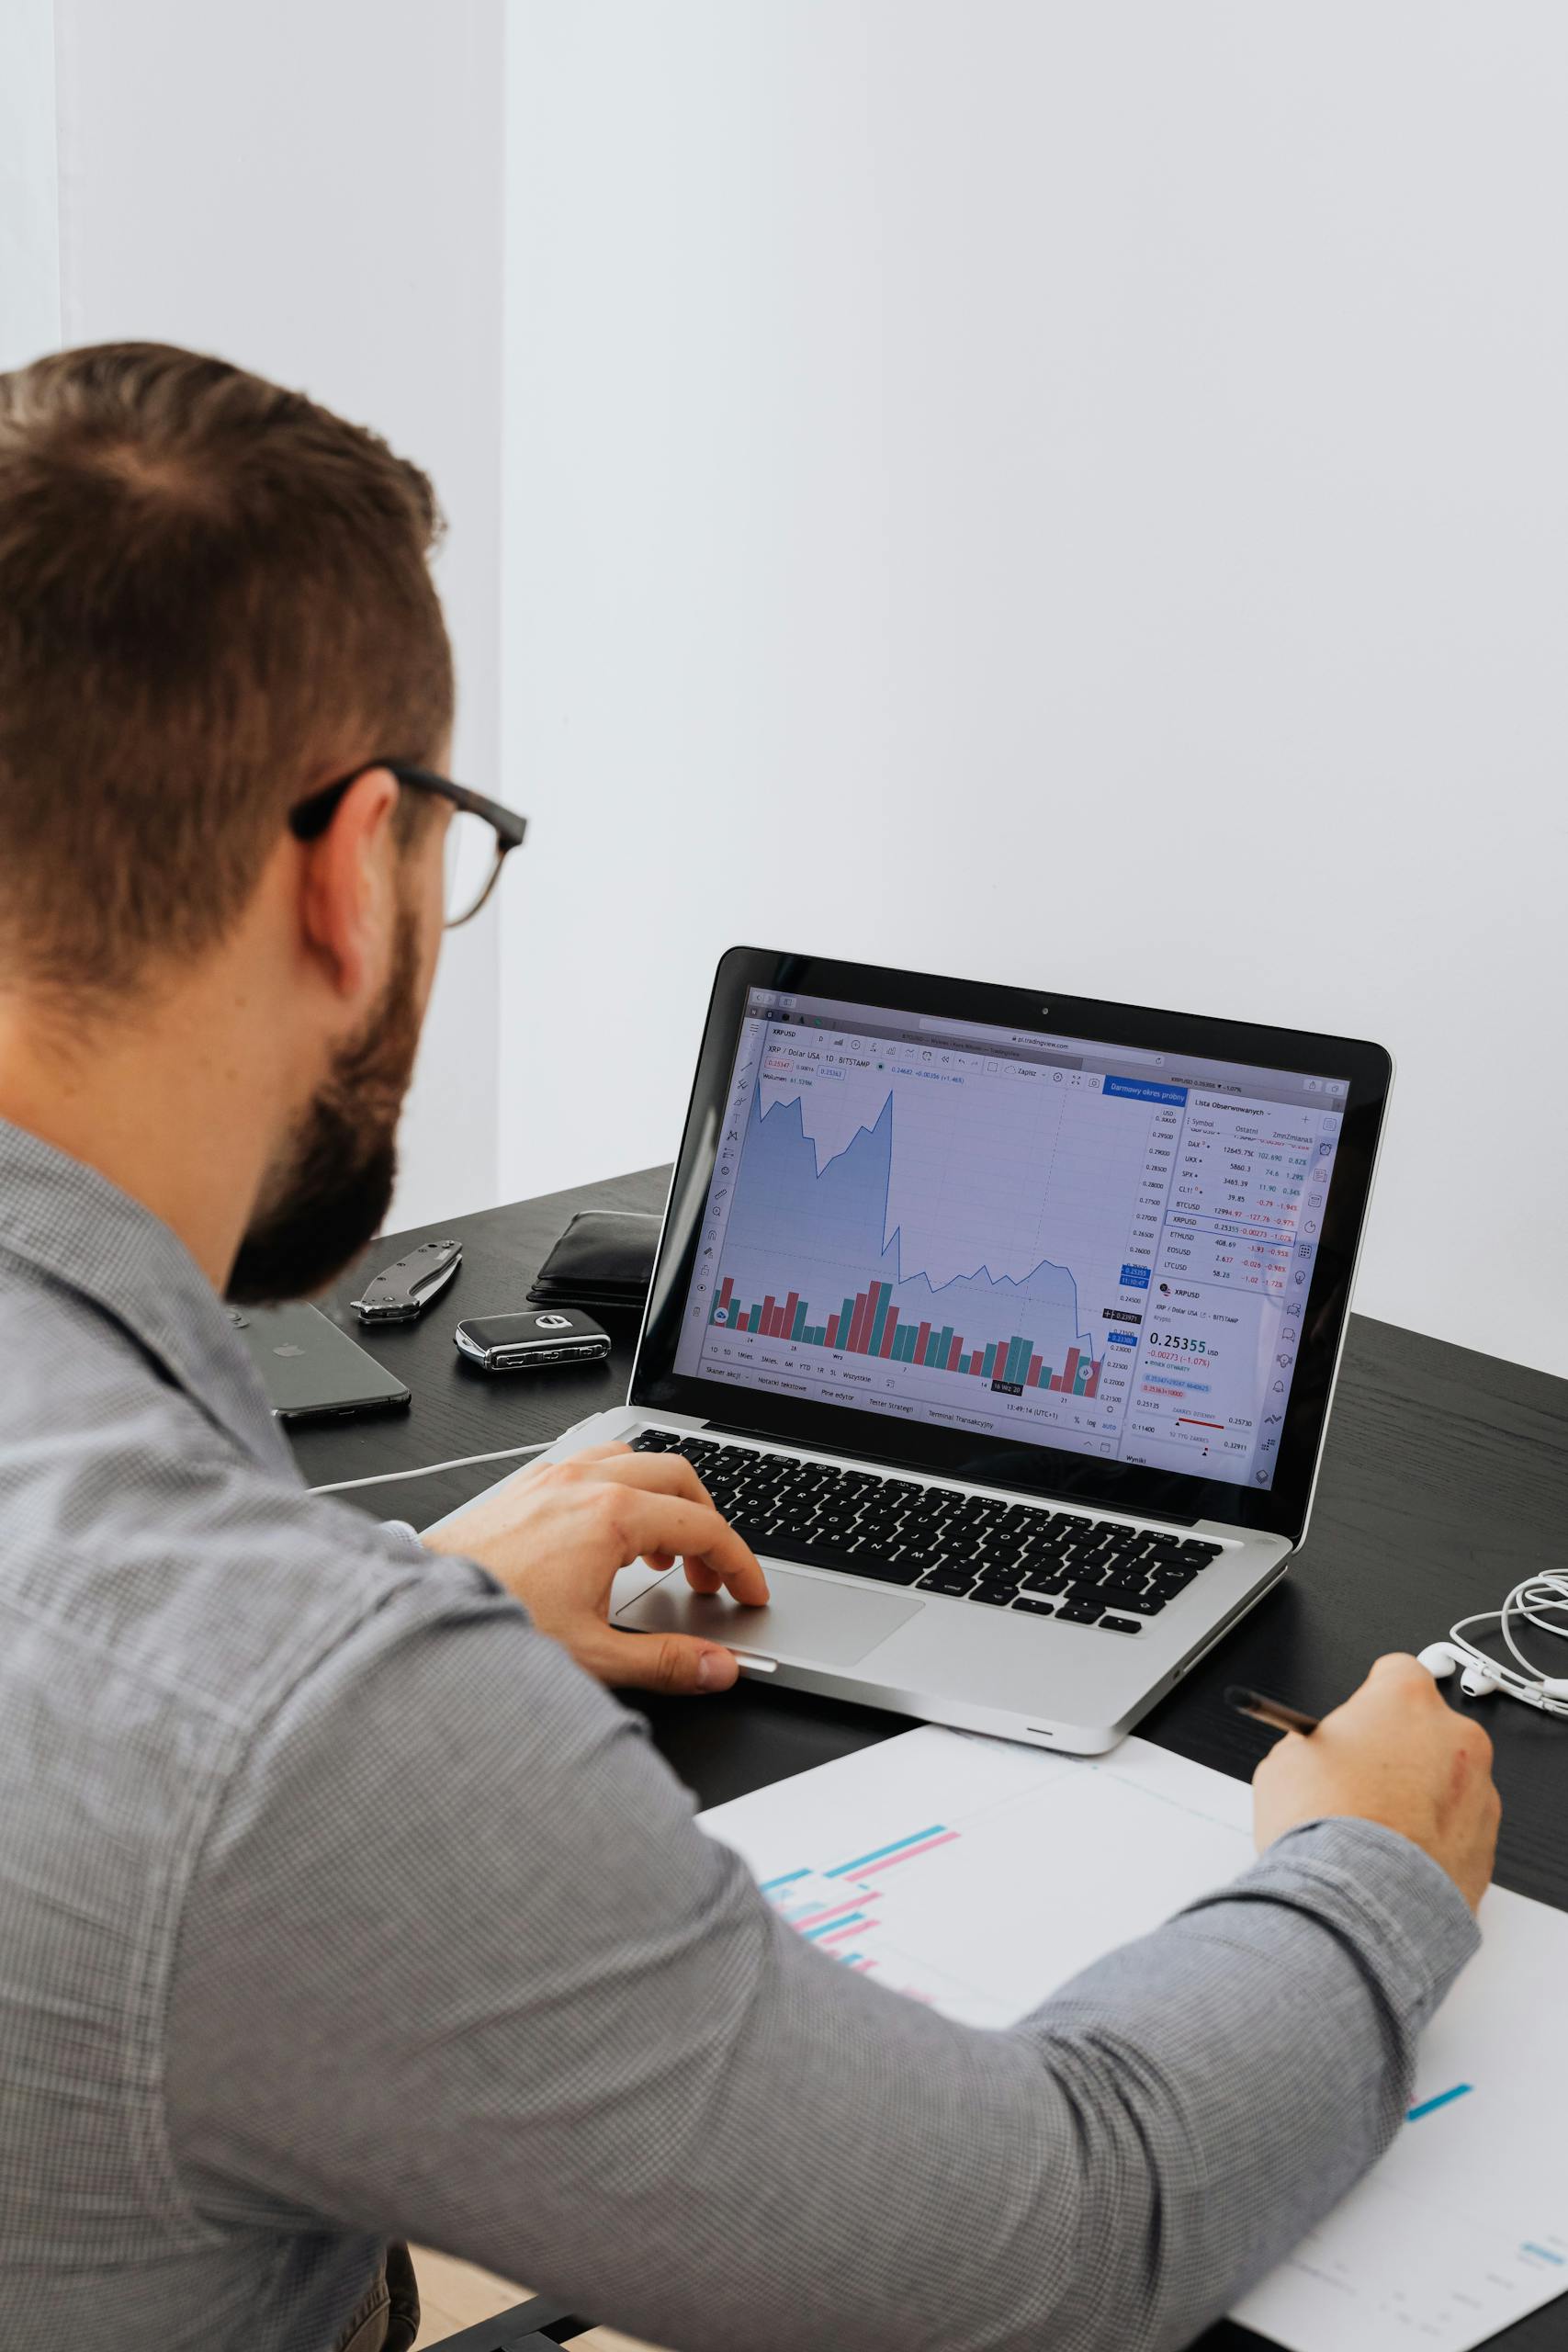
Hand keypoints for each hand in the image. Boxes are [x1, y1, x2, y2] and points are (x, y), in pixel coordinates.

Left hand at [424, 1444, 768, 1694]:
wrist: (418, 1614)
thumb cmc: (492, 1625)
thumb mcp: (591, 1655)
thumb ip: (665, 1662)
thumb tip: (717, 1668)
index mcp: (609, 1516)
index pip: (703, 1525)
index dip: (738, 1562)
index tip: (748, 1591)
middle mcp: (582, 1484)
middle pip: (677, 1476)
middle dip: (707, 1522)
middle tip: (709, 1573)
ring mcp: (550, 1479)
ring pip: (633, 1460)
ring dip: (662, 1499)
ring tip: (663, 1552)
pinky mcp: (523, 1488)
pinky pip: (590, 1465)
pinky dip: (620, 1490)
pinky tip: (608, 1535)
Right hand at [1252, 1652, 1499, 1911]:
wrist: (1360, 1901)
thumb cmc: (1327, 1829)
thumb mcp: (1286, 1763)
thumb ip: (1314, 1744)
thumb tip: (1313, 1754)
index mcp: (1405, 1701)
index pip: (1396, 1672)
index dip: (1370, 1699)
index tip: (1357, 1722)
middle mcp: (1454, 1738)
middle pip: (1427, 1729)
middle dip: (1399, 1751)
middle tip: (1360, 1782)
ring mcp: (1479, 1792)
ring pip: (1448, 1781)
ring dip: (1420, 1796)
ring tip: (1374, 1831)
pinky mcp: (1487, 1844)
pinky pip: (1458, 1830)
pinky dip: (1433, 1840)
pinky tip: (1393, 1859)